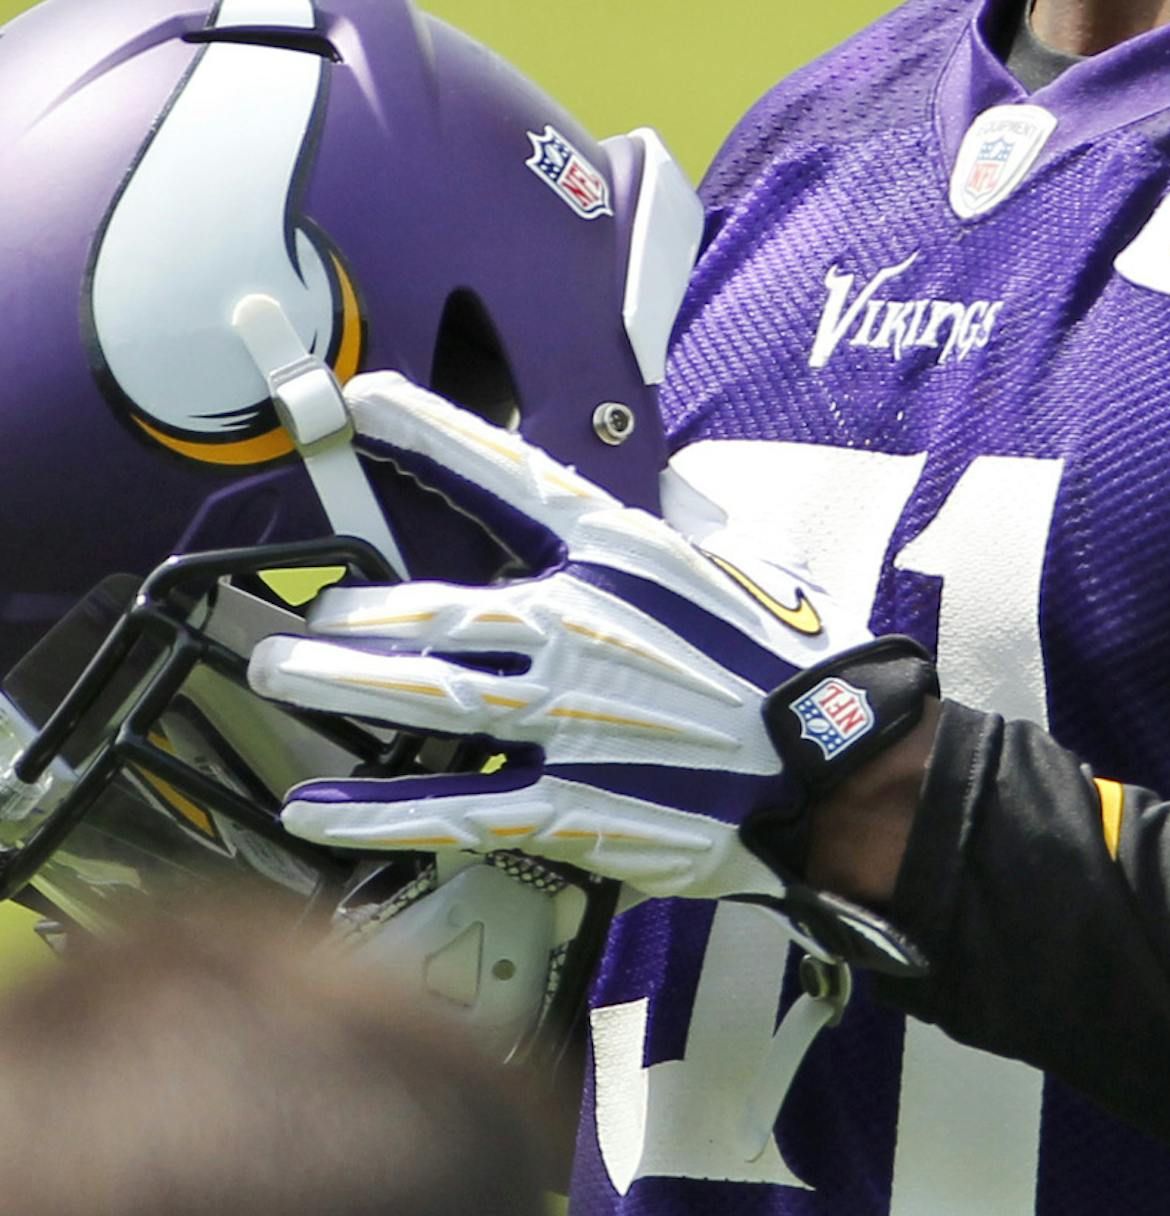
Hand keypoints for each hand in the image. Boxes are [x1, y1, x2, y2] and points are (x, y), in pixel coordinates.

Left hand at [257, 372, 859, 904]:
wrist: (842, 767)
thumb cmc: (802, 664)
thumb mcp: (742, 564)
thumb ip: (670, 539)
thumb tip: (642, 512)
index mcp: (622, 558)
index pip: (509, 477)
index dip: (429, 434)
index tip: (364, 401)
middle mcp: (578, 627)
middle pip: (433, 609)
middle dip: (352, 614)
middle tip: (301, 621)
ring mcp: (567, 718)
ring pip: (422, 697)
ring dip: (339, 688)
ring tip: (280, 678)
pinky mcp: (570, 803)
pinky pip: (453, 807)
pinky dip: (375, 814)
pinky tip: (316, 813)